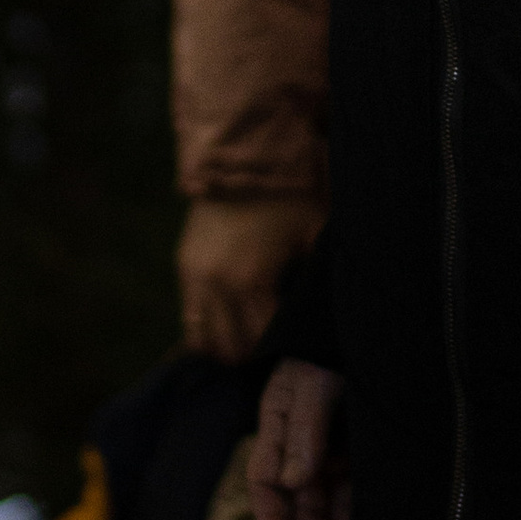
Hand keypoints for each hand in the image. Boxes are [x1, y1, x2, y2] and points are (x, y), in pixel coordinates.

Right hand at [179, 195, 321, 362]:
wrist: (241, 159)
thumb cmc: (285, 197)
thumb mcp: (313, 232)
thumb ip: (321, 270)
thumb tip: (336, 304)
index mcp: (252, 281)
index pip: (262, 339)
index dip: (278, 353)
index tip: (291, 358)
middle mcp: (218, 285)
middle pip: (231, 347)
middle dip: (250, 358)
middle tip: (270, 359)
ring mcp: (196, 276)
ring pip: (202, 338)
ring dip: (223, 349)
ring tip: (243, 351)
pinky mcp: (184, 265)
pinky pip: (188, 315)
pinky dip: (203, 331)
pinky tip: (222, 333)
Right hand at [249, 358, 347, 519]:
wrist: (373, 325)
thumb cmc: (331, 350)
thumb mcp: (314, 383)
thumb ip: (304, 428)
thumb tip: (293, 482)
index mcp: (277, 425)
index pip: (264, 481)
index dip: (272, 518)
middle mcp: (300, 446)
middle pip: (295, 501)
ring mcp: (330, 451)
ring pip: (322, 504)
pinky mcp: (357, 456)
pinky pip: (349, 494)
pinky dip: (350, 517)